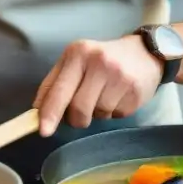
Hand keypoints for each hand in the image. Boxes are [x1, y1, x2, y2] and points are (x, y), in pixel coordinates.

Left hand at [33, 36, 161, 136]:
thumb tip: (37, 111)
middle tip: (82, 110)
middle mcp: (98, 62)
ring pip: (97, 115)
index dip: (50, 113)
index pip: (59, 90)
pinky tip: (119, 95)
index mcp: (78, 53)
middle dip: (77, 118)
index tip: (43, 131)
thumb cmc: (101, 59)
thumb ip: (54, 84)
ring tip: (105, 94)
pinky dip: (114, 112)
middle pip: (78, 109)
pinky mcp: (135, 92)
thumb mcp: (75, 62)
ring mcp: (119, 77)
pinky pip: (116, 116)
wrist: (145, 53)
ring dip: (97, 113)